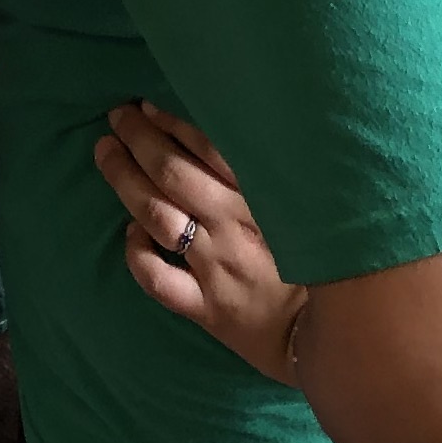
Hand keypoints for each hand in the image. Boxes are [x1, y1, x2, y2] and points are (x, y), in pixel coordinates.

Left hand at [99, 102, 305, 385]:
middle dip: (139, 140)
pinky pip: (158, 279)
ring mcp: (216, 269)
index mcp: (262, 197)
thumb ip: (270, 173)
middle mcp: (234, 227)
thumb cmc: (320, 265)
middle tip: (117, 118)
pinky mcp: (206, 309)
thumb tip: (230, 129)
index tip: (147, 105)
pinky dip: (137, 252)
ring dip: (126, 181)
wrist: (334, 337)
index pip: (209, 148)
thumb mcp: (305, 208)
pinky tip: (131, 233)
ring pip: (158, 216)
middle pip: (173, 174)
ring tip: (106, 154)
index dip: (172, 122)